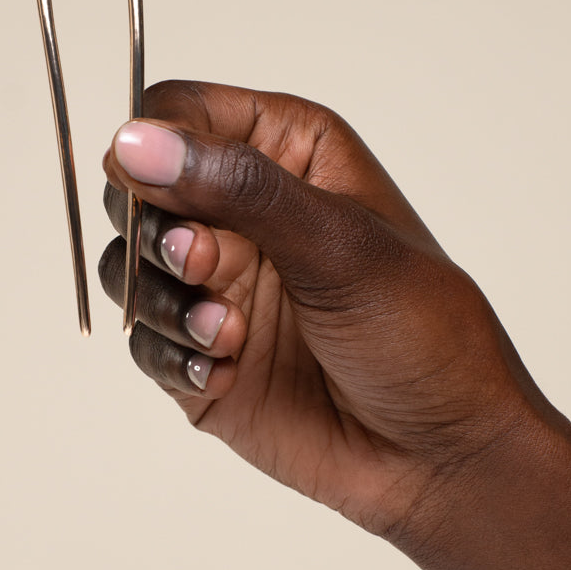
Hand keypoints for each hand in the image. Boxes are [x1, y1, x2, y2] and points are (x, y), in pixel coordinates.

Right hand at [100, 80, 545, 537]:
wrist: (440, 454)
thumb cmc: (421, 336)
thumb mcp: (339, 246)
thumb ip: (237, 190)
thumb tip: (136, 143)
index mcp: (287, 157)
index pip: (180, 115)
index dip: (153, 146)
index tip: (152, 188)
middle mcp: (245, 217)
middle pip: (138, 193)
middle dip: (157, 234)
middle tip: (203, 268)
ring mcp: (221, 291)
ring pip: (130, 271)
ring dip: (164, 302)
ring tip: (230, 336)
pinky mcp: (205, 359)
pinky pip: (145, 345)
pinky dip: (173, 357)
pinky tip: (224, 374)